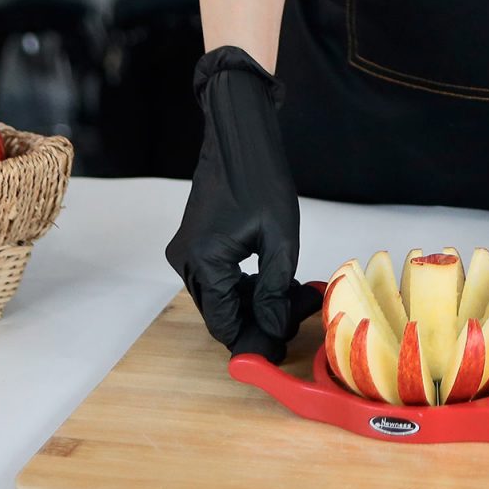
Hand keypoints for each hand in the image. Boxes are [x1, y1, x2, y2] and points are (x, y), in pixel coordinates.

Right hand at [166, 46, 319, 362]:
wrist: (239, 139)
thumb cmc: (260, 178)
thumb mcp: (279, 238)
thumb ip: (275, 289)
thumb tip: (274, 327)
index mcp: (204, 262)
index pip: (225, 322)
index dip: (255, 339)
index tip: (283, 348)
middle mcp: (187, 262)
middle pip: (222, 312)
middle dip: (262, 318)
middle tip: (302, 311)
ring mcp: (187, 252)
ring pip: (222, 298)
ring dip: (257, 302)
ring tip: (299, 293)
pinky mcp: (195, 244)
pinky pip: (218, 279)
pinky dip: (246, 286)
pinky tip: (277, 281)